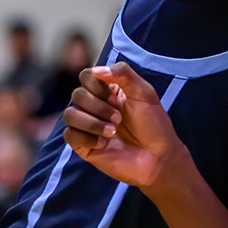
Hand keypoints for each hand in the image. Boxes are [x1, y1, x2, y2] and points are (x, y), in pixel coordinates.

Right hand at [61, 63, 187, 190]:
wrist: (158, 158)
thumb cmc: (154, 125)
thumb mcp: (144, 93)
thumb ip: (123, 73)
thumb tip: (96, 70)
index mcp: (108, 90)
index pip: (86, 76)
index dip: (97, 85)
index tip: (115, 97)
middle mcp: (95, 106)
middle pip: (77, 95)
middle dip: (99, 107)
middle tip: (120, 119)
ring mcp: (88, 126)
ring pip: (69, 115)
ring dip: (92, 123)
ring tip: (113, 132)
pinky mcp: (84, 145)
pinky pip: (69, 135)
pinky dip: (87, 138)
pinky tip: (104, 144)